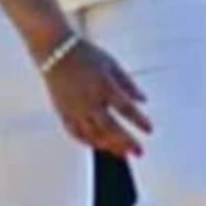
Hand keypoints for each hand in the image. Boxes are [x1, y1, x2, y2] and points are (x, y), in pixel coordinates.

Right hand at [42, 39, 152, 158]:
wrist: (56, 52)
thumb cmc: (85, 55)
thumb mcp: (111, 64)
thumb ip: (128, 83)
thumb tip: (143, 100)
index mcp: (104, 86)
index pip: (126, 108)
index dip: (139, 121)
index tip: (149, 130)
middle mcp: (90, 101)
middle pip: (111, 128)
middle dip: (127, 142)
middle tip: (139, 152)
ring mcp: (75, 109)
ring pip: (93, 134)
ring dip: (110, 146)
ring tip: (122, 153)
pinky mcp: (63, 112)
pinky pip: (76, 133)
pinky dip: (87, 142)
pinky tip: (97, 146)